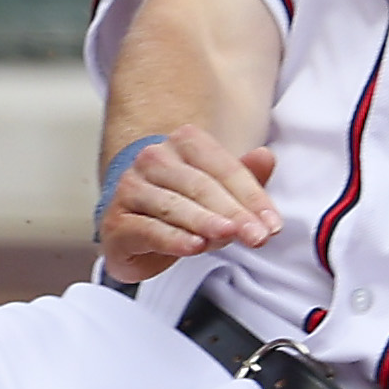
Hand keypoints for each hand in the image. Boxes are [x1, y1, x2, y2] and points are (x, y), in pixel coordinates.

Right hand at [99, 124, 280, 285]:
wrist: (133, 225)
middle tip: (257, 236)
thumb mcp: (219, 191)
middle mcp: (153, 159)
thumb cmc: (182, 205)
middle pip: (201, 186)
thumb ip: (245, 177)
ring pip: (174, 206)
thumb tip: (266, 157)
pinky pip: (148, 229)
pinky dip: (174, 239)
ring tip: (229, 236)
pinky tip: (194, 246)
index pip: (223, 167)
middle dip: (234, 214)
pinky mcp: (116, 222)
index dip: (252, 197)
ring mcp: (130, 188)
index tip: (272, 225)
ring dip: (205, 223)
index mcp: (183, 143)